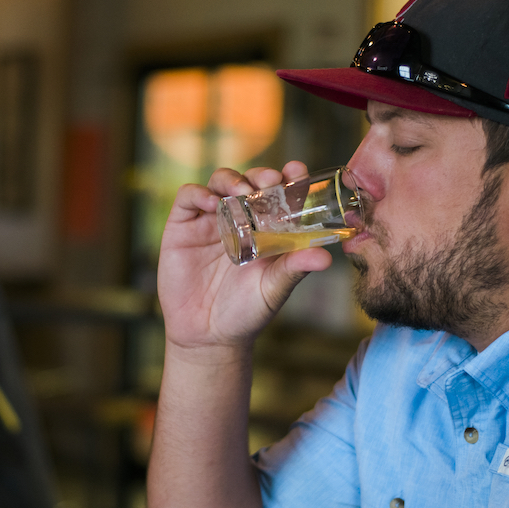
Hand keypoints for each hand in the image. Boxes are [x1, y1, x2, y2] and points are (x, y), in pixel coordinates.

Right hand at [157, 161, 333, 354]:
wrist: (208, 336)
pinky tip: (212, 203)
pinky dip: (199, 193)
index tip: (297, 171)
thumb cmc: (246, 312)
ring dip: (232, 179)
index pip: (279, 191)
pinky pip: (188, 197)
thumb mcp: (274, 288)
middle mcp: (239, 219)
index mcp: (266, 228)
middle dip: (261, 175)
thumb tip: (325, 257)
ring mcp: (210, 220)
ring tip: (241, 192)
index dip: (288, 177)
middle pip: (250, 180)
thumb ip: (295, 268)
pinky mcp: (182, 227)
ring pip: (219, 182)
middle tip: (270, 182)